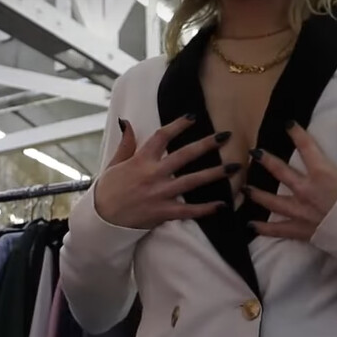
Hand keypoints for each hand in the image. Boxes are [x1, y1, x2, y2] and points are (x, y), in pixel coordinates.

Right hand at [94, 115, 235, 229]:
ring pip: (193, 181)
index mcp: (141, 160)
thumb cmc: (108, 190)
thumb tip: (127, 122)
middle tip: (226, 136)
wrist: (102, 219)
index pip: (162, 136)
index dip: (178, 125)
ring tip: (234, 168)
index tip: (193, 117)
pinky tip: (223, 205)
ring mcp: (160, 194)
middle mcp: (153, 174)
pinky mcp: (163, 212)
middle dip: (207, 144)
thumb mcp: (114, 163)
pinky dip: (206, 209)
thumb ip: (126, 144)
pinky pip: (189, 211)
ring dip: (215, 174)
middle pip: (185, 155)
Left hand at [245, 114, 336, 240]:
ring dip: (258, 194)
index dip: (296, 133)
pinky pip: (279, 229)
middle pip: (281, 172)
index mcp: (322, 173)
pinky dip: (264, 228)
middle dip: (266, 160)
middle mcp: (306, 190)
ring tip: (245, 189)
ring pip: (273, 201)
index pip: (306, 147)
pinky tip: (251, 225)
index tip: (288, 125)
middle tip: (253, 153)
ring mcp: (301, 211)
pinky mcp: (302, 230)